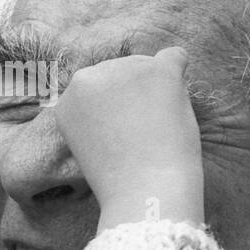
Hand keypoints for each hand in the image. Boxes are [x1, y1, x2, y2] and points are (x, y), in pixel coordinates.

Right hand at [52, 47, 203, 230]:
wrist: (145, 193)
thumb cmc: (121, 179)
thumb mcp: (91, 143)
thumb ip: (98, 113)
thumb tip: (125, 88)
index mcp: (69, 98)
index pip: (99, 91)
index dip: (115, 113)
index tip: (121, 140)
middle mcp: (88, 76)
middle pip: (122, 75)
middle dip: (135, 98)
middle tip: (140, 137)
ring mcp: (123, 69)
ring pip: (149, 69)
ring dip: (157, 94)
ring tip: (156, 130)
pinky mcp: (158, 70)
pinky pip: (175, 56)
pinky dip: (180, 71)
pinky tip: (178, 97)